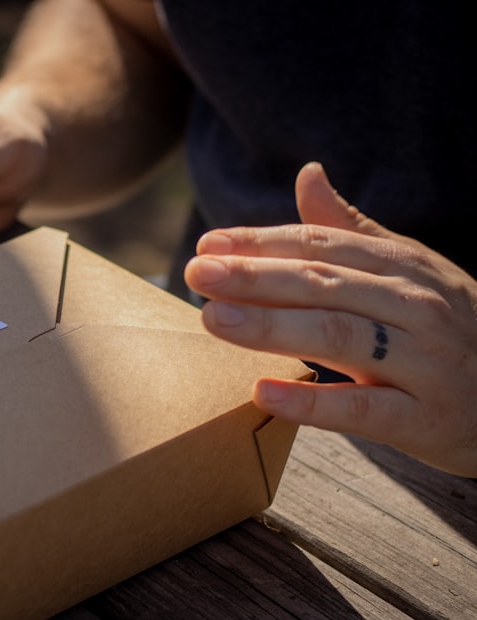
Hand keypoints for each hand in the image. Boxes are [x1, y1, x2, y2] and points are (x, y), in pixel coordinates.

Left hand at [185, 162, 476, 476]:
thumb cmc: (449, 331)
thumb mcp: (409, 273)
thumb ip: (354, 231)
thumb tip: (308, 174)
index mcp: (405, 267)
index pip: (323, 246)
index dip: (262, 243)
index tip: (208, 244)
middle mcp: (417, 308)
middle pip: (324, 284)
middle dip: (254, 277)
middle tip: (195, 274)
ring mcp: (427, 364)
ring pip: (340, 337)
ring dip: (272, 327)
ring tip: (215, 319)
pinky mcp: (428, 420)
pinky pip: (364, 410)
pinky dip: (313, 403)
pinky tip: (263, 393)